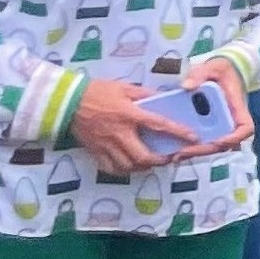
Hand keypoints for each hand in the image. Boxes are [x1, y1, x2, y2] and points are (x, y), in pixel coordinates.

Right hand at [69, 79, 187, 174]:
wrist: (66, 101)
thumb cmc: (96, 91)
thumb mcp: (123, 87)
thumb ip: (144, 94)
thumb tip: (163, 98)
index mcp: (129, 115)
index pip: (159, 125)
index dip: (179, 132)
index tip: (193, 138)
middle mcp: (119, 133)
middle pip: (143, 156)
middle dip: (160, 161)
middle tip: (169, 158)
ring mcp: (105, 145)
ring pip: (128, 166)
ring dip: (143, 167)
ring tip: (150, 163)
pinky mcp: (94, 151)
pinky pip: (110, 168)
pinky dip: (122, 170)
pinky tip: (129, 166)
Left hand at [176, 56, 255, 159]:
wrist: (222, 70)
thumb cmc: (221, 69)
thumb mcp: (212, 67)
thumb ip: (200, 74)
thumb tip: (186, 86)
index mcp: (236, 106)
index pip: (245, 127)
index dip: (235, 137)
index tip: (218, 141)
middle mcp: (231, 120)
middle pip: (226, 143)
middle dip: (205, 150)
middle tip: (184, 153)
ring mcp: (222, 124)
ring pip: (215, 145)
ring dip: (198, 152)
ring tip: (177, 155)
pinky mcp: (212, 126)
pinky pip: (207, 140)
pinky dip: (194, 147)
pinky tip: (177, 149)